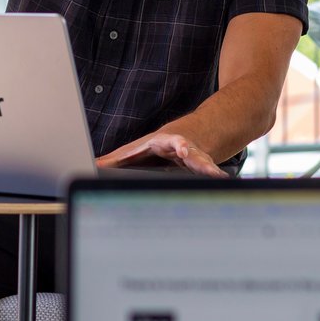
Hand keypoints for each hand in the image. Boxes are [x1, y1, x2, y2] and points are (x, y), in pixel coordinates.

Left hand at [96, 130, 228, 178]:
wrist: (193, 134)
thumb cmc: (159, 145)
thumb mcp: (138, 149)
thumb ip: (117, 160)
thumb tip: (93, 166)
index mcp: (167, 142)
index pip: (173, 142)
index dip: (179, 145)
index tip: (184, 148)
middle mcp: (185, 149)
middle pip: (194, 155)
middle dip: (200, 160)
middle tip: (207, 167)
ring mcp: (197, 160)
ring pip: (205, 165)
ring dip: (212, 172)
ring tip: (220, 179)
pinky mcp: (204, 171)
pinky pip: (210, 176)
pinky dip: (216, 181)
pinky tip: (225, 186)